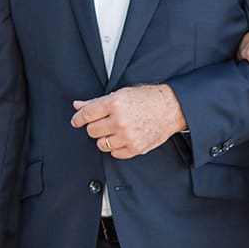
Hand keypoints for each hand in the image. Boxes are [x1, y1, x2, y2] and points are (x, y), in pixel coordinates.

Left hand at [71, 84, 186, 158]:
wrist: (172, 108)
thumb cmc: (148, 99)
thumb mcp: (122, 94)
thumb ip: (97, 102)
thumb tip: (78, 106)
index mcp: (115, 103)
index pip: (87, 114)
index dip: (78, 118)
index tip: (76, 121)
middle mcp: (119, 120)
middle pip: (92, 131)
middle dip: (95, 127)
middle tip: (104, 123)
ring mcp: (127, 136)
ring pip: (101, 144)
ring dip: (105, 139)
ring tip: (114, 131)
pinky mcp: (135, 148)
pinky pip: (115, 154)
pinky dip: (116, 148)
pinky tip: (122, 139)